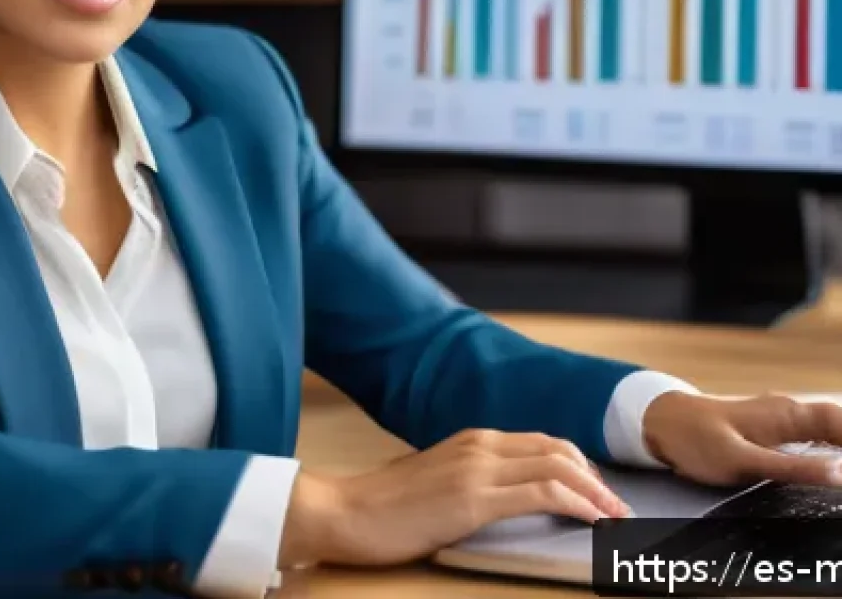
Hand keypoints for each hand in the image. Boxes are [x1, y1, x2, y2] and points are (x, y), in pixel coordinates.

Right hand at [278, 428, 632, 568]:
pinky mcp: (473, 497)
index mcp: (471, 441)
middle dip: (595, 476)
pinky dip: (578, 504)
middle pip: (557, 448)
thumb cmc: (383, 507)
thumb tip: (499, 499)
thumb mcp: (434, 483)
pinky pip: (542, 493)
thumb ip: (468, 482)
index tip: (599, 491)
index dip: (578, 465)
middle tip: (617, 507)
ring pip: (557, 466)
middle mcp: (479, 445)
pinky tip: (594, 521)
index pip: (540, 443)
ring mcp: (477, 467)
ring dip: (596, 491)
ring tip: (617, 518)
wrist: (344, 512)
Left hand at [642, 390, 841, 486]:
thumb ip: (792, 468)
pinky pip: (812, 435)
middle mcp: (788, 411)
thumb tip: (841, 474)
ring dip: (840, 445)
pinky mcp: (773, 429)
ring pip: (828, 428)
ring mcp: (781, 418)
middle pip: (838, 424)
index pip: (839, 423)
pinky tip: (831, 467)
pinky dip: (829, 448)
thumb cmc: (696, 439)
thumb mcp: (743, 460)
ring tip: (840, 477)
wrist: (661, 423)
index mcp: (786, 414)